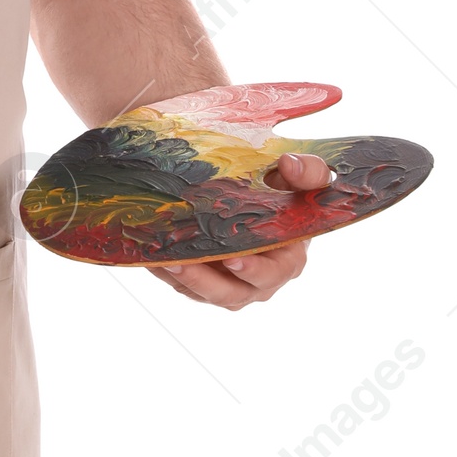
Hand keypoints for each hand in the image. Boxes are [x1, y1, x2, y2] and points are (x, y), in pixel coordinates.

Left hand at [146, 152, 332, 308]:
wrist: (262, 202)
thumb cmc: (286, 195)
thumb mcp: (301, 180)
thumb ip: (308, 172)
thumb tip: (290, 164)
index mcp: (287, 262)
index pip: (270, 274)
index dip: (252, 270)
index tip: (232, 259)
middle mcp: (259, 282)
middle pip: (231, 293)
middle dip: (202, 279)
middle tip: (177, 261)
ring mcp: (232, 286)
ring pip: (203, 292)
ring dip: (179, 278)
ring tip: (157, 258)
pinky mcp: (207, 282)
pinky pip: (184, 284)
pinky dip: (167, 272)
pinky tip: (148, 255)